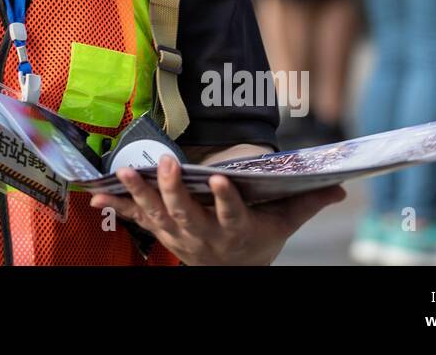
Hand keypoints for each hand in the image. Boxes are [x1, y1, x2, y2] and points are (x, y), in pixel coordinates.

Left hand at [89, 158, 344, 264]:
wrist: (231, 272)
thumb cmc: (258, 241)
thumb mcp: (284, 225)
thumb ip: (306, 203)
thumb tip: (340, 187)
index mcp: (236, 231)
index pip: (231, 215)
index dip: (225, 199)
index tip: (220, 179)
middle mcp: (204, 235)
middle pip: (187, 213)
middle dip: (174, 189)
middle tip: (167, 164)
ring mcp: (179, 235)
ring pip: (157, 214)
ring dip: (140, 192)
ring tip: (125, 170)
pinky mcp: (161, 233)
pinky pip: (137, 219)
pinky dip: (117, 206)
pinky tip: (96, 195)